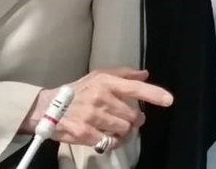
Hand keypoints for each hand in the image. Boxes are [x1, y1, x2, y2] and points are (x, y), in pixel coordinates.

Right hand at [22, 67, 172, 147]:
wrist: (47, 108)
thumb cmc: (77, 91)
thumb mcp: (98, 76)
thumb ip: (123, 74)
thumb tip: (145, 74)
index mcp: (105, 82)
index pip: (134, 87)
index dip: (154, 93)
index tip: (169, 100)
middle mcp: (101, 98)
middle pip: (133, 116)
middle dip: (134, 119)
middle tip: (125, 118)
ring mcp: (93, 116)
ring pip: (124, 130)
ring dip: (122, 131)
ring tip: (113, 126)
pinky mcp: (85, 133)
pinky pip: (109, 142)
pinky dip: (110, 141)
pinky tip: (104, 135)